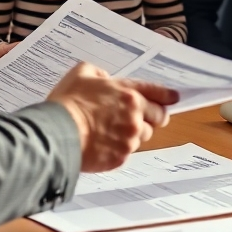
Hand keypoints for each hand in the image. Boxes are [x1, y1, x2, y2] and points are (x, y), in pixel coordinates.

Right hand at [47, 62, 178, 171]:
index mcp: (128, 93)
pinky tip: (102, 144)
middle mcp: (134, 116)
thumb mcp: (81, 73)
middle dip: (153, 116)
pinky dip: (118, 149)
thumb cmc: (67, 103)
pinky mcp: (120, 158)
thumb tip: (104, 79)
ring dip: (132, 134)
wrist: (58, 133)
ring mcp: (129, 139)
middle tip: (139, 117)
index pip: (156, 93)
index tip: (174, 98)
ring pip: (142, 137)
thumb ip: (98, 73)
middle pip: (158, 117)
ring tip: (110, 131)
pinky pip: (126, 153)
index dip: (167, 96)